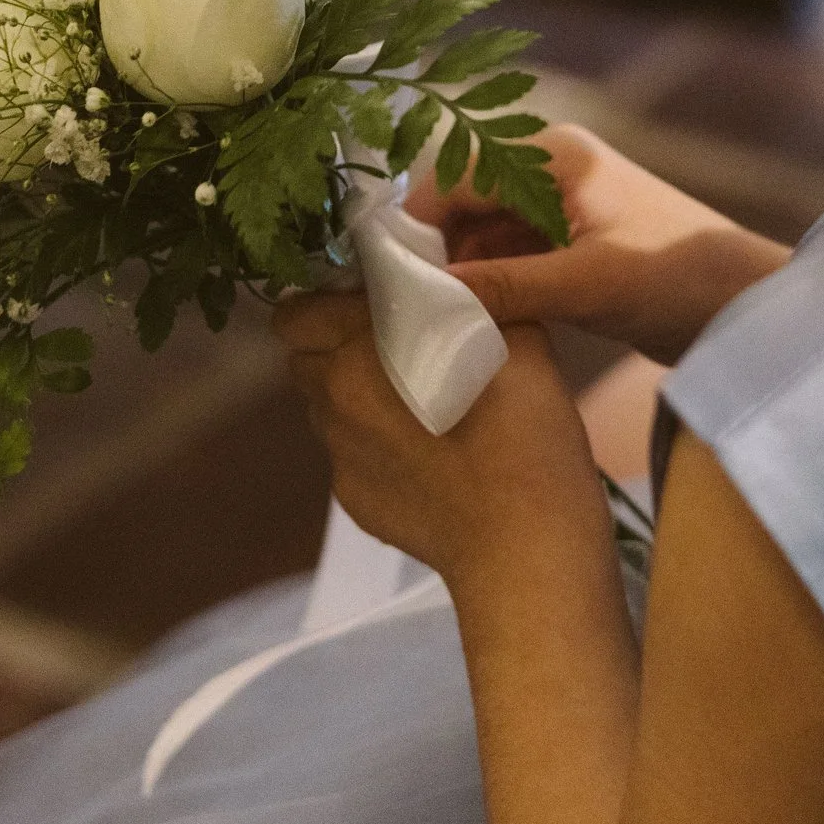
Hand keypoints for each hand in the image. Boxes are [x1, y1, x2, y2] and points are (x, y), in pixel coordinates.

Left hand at [274, 294, 607, 587]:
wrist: (525, 547)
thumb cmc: (524, 435)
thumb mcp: (518, 341)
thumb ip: (477, 297)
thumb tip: (455, 276)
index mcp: (357, 352)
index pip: (297, 310)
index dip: (328, 299)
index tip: (371, 298)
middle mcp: (333, 401)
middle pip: (302, 356)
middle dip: (334, 342)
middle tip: (391, 342)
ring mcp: (340, 457)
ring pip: (325, 406)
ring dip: (352, 392)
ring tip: (413, 399)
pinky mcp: (354, 501)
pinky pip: (351, 454)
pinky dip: (375, 444)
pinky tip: (427, 455)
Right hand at [408, 124, 790, 364]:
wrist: (753, 309)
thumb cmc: (681, 281)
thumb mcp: (587, 286)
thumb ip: (504, 286)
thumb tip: (422, 298)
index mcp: (552, 154)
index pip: (454, 177)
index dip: (414, 227)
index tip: (379, 280)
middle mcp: (549, 167)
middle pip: (461, 204)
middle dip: (433, 254)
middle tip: (401, 310)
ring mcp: (560, 206)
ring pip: (480, 234)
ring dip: (460, 274)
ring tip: (432, 324)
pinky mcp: (571, 244)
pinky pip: (507, 257)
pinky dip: (488, 286)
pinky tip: (472, 324)